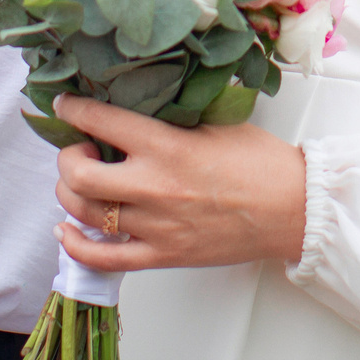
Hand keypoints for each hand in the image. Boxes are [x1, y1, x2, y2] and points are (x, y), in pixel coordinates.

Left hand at [50, 94, 306, 272]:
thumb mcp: (217, 122)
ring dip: (69, 194)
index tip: (66, 105)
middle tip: (78, 149)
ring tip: (79, 182)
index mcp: (167, 146)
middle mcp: (153, 187)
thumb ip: (173, 115)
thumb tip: (141, 99)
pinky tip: (68, 231)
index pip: (101, 121)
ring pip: (84, 214)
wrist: (293, 209)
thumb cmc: (261, 163)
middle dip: (66, 158)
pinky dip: (76, 247)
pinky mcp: (162, 255)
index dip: (74, 110)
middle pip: (78, 175)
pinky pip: (104, 259)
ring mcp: (155, 226)